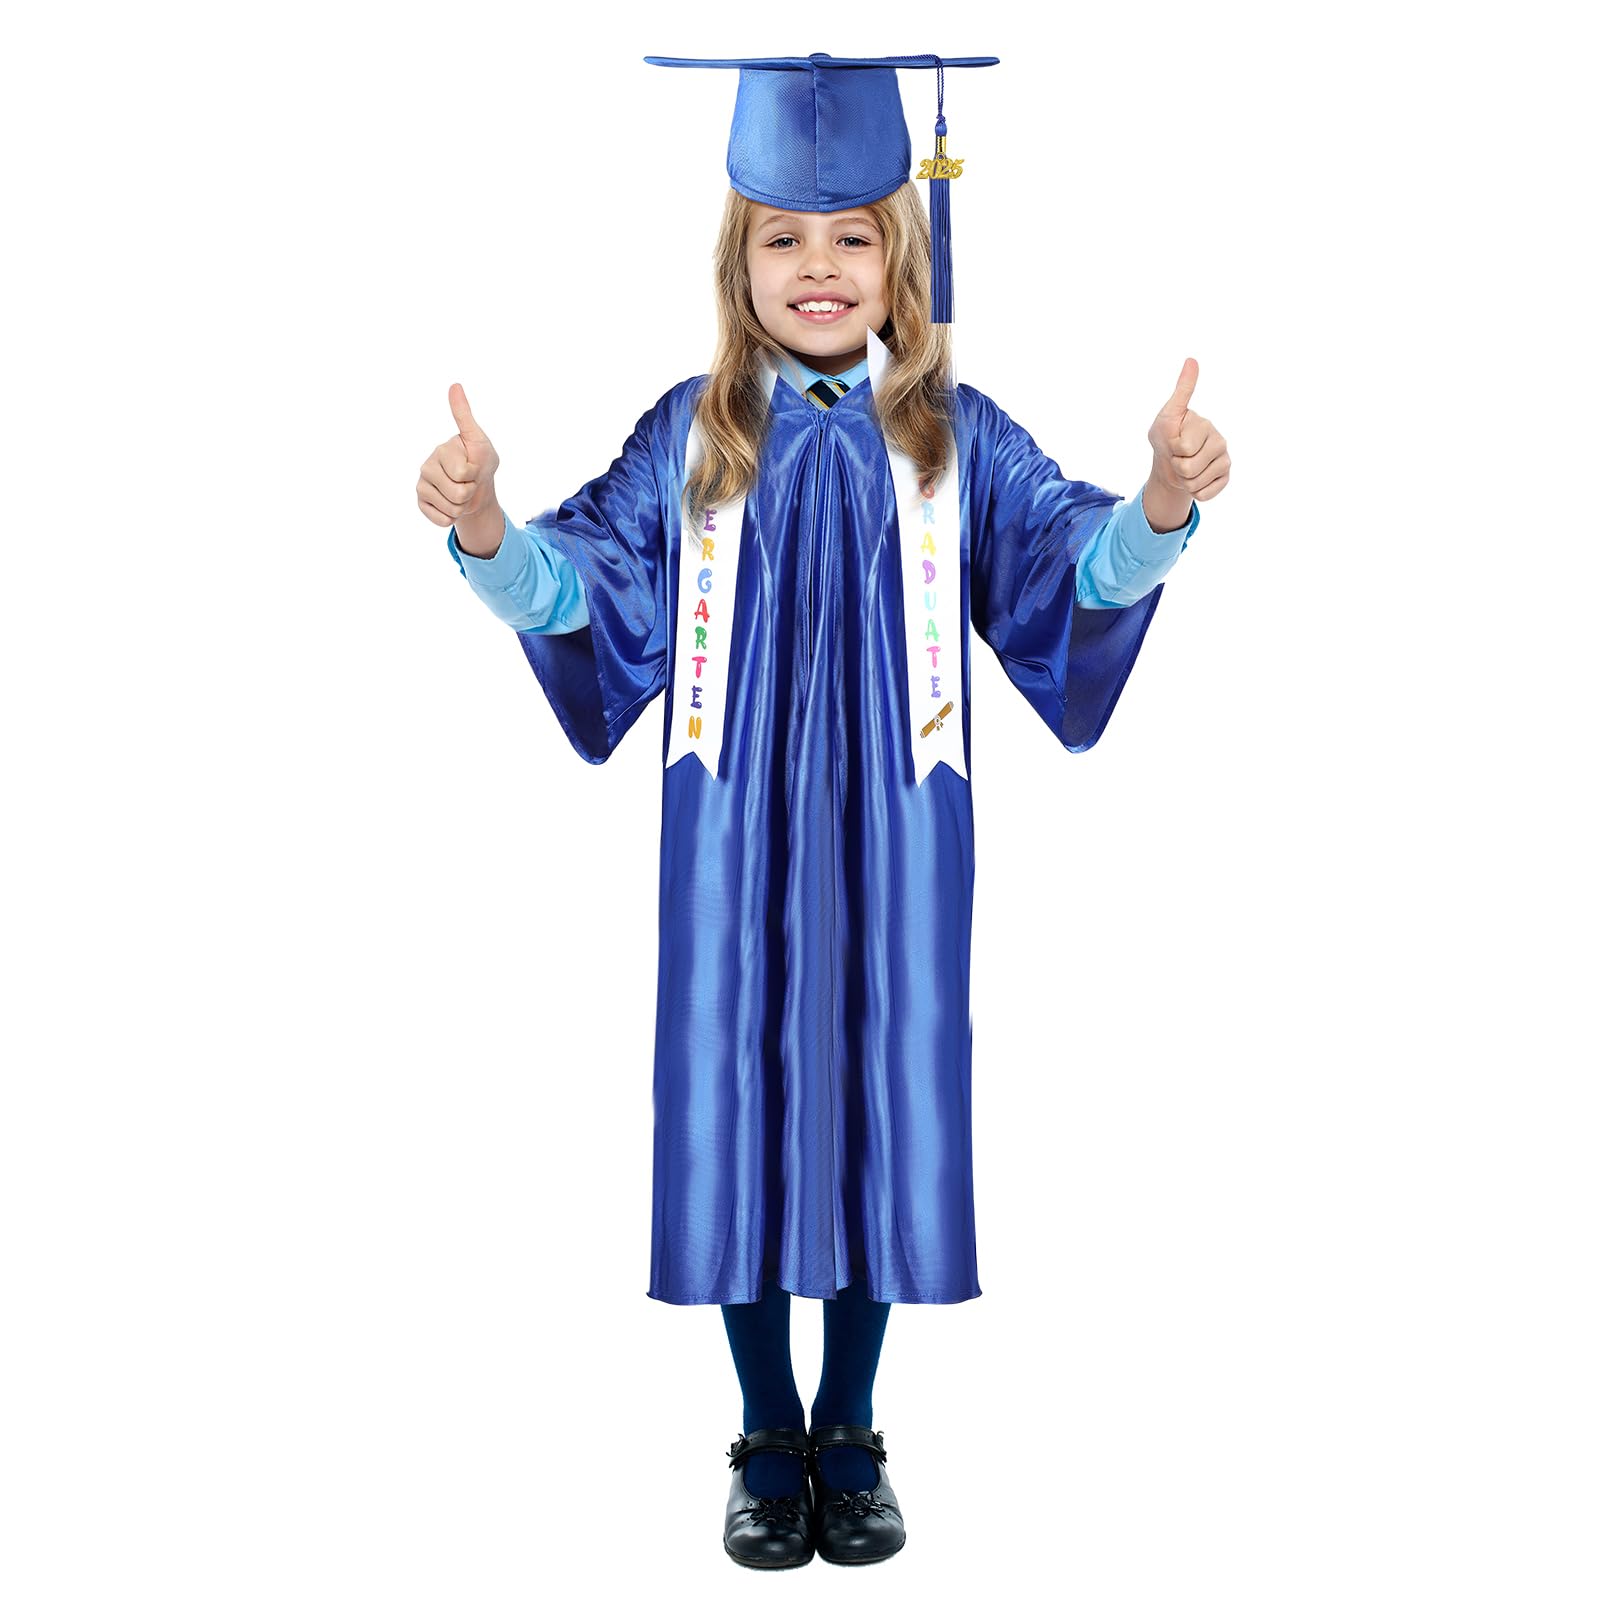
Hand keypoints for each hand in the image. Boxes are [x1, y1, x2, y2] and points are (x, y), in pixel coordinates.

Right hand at [416, 383, 502, 528]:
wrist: (478, 489)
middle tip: (468, 482)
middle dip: (471, 492)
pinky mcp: (421, 504)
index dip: (475, 475)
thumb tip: (454, 385)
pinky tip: (450, 505)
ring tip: (462, 492)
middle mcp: (426, 466)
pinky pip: (442, 520)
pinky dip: (452, 518)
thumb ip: (464, 415)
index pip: (463, 473)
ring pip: (452, 509)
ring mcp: (422, 486)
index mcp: (441, 451)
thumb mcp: (478, 439)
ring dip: (463, 506)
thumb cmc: (480, 461)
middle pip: (458, 494)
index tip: (473, 466)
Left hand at [1145, 358, 1229, 528]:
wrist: (1169, 464)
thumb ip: (1182, 390)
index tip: (1174, 440)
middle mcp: (1220, 442)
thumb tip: (1192, 359)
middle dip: (1176, 466)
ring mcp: (1224, 461)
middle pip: (1188, 468)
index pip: (1184, 447)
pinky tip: (1195, 479)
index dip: (1172, 448)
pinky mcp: (1224, 479)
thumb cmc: (1167, 436)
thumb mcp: (1168, 413)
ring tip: (1184, 467)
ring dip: (1183, 480)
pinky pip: (1204, 494)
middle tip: (1178, 456)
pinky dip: (1194, 491)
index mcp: (1206, 426)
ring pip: (1195, 484)